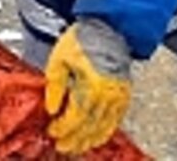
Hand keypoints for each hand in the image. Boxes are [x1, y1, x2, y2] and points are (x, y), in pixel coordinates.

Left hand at [44, 18, 132, 154]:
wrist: (109, 29)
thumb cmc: (83, 40)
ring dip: (88, 140)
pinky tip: (94, 137)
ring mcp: (120, 97)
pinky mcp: (125, 96)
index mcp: (93, 84)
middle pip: (90, 126)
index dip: (63, 127)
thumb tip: (51, 108)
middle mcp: (109, 94)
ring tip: (75, 146)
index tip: (52, 131)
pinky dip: (103, 132)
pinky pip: (115, 122)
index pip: (76, 116)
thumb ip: (55, 85)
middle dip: (74, 139)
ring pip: (104, 127)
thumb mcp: (59, 58)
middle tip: (61, 146)